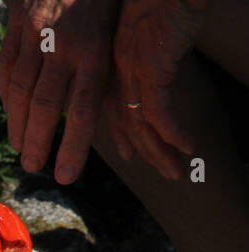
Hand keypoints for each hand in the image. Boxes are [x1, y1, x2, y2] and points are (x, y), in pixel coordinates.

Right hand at [0, 0, 119, 183]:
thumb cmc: (107, 1)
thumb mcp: (119, 32)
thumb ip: (107, 72)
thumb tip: (106, 123)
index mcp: (94, 49)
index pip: (82, 107)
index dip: (73, 145)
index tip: (66, 176)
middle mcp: (61, 46)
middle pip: (43, 104)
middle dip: (36, 140)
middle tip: (33, 168)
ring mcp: (34, 36)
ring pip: (19, 90)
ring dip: (16, 124)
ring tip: (18, 149)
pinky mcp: (16, 27)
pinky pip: (6, 69)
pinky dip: (5, 97)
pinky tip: (10, 116)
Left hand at [112, 0, 207, 177]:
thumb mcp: (148, 31)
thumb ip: (149, 53)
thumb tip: (159, 65)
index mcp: (110, 63)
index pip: (112, 108)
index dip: (122, 134)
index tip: (129, 154)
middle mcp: (117, 72)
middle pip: (127, 122)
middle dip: (146, 152)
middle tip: (165, 173)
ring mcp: (131, 73)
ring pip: (142, 125)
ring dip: (161, 152)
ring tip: (176, 172)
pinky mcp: (151, 70)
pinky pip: (160, 113)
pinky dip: (173, 133)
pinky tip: (187, 147)